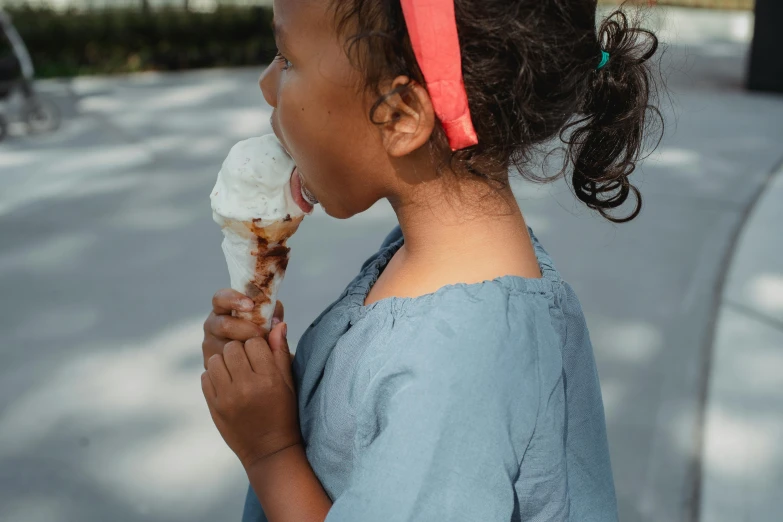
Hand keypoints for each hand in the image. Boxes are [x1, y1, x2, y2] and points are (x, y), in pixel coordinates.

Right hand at [202, 289, 286, 369]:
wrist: (256, 362)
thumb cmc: (259, 333)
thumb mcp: (266, 320)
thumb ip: (272, 316)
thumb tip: (279, 323)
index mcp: (223, 309)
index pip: (220, 298)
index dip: (234, 299)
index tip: (251, 304)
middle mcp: (213, 325)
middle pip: (224, 324)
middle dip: (246, 329)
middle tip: (262, 334)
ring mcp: (210, 345)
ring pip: (225, 346)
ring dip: (246, 347)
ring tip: (262, 350)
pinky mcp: (212, 365)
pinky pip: (226, 365)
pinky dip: (243, 363)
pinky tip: (254, 363)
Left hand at [202, 321, 301, 468]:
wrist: (269, 450)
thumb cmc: (284, 412)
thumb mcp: (288, 383)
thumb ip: (280, 352)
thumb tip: (277, 323)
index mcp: (268, 379)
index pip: (254, 342)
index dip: (257, 345)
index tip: (259, 355)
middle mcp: (246, 387)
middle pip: (232, 348)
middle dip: (238, 351)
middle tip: (245, 362)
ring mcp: (227, 398)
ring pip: (215, 360)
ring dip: (224, 362)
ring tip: (234, 372)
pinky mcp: (214, 407)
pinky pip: (205, 377)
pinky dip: (213, 376)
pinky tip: (225, 384)